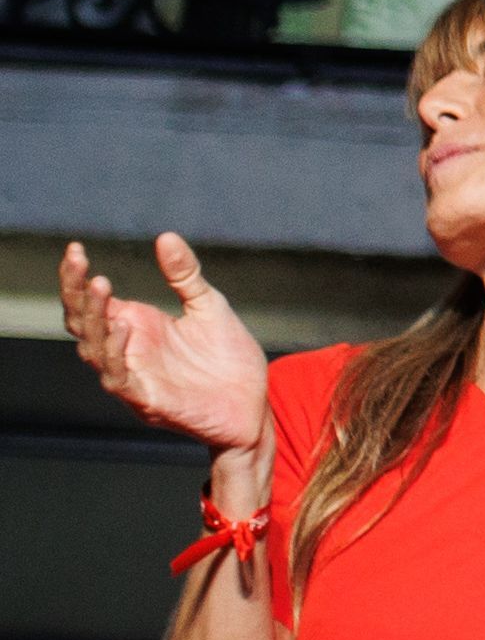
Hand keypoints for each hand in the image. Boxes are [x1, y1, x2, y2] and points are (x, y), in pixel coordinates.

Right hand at [60, 235, 267, 454]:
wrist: (254, 403)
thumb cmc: (228, 358)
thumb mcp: (210, 306)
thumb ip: (185, 276)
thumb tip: (166, 236)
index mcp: (136, 326)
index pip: (91, 302)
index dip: (77, 278)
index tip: (75, 250)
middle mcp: (127, 350)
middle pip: (82, 322)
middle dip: (76, 292)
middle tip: (78, 262)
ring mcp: (133, 375)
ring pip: (93, 349)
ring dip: (93, 318)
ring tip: (101, 285)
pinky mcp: (146, 399)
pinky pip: (117, 378)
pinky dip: (114, 353)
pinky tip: (122, 327)